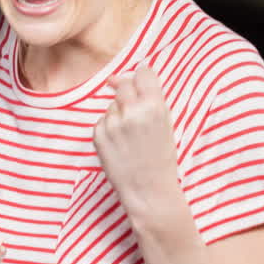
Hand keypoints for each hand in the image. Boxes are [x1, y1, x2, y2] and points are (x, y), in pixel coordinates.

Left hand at [94, 65, 182, 211]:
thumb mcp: (165, 124)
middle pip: (123, 83)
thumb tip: (118, 77)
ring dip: (118, 114)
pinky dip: (108, 129)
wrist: (148, 190)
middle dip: (127, 93)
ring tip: (130, 137)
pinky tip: (120, 145)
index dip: (142, 76)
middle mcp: (132, 112)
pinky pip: (102, 121)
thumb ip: (148, 99)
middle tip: (134, 113)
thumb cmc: (161, 157)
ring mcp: (112, 123)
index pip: (143, 73)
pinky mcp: (98, 134)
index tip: (141, 81)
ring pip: (112, 105)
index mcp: (155, 107)